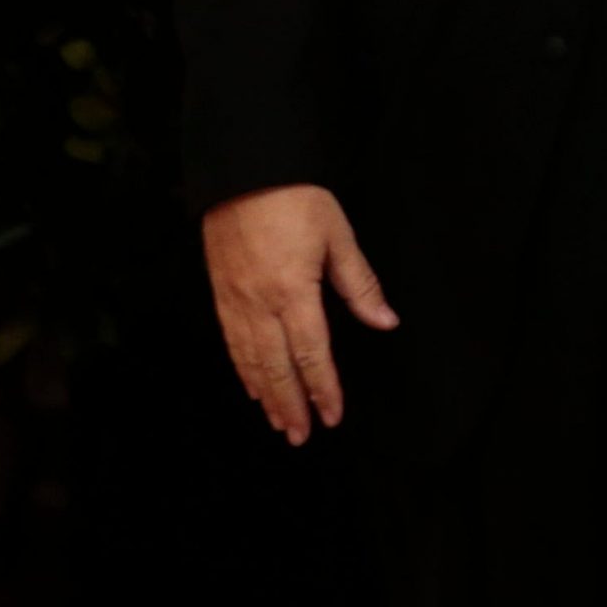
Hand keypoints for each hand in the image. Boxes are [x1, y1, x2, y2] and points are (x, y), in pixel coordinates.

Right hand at [203, 184, 398, 444]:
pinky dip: (243, 369)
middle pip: (276, 367)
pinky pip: (231, 341)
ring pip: (250, 360)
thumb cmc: (296, 199)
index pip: (312, 353)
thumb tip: (385, 320)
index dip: (323, 388)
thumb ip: (360, 284)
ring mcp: (236, 300)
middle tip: (301, 436)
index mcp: (294, 291)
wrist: (244, 171)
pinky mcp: (221, 292)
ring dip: (266, 395)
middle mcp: (260, 304)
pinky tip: (252, 384)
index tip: (332, 415)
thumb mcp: (338, 236)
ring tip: (279, 422)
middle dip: (290, 404)